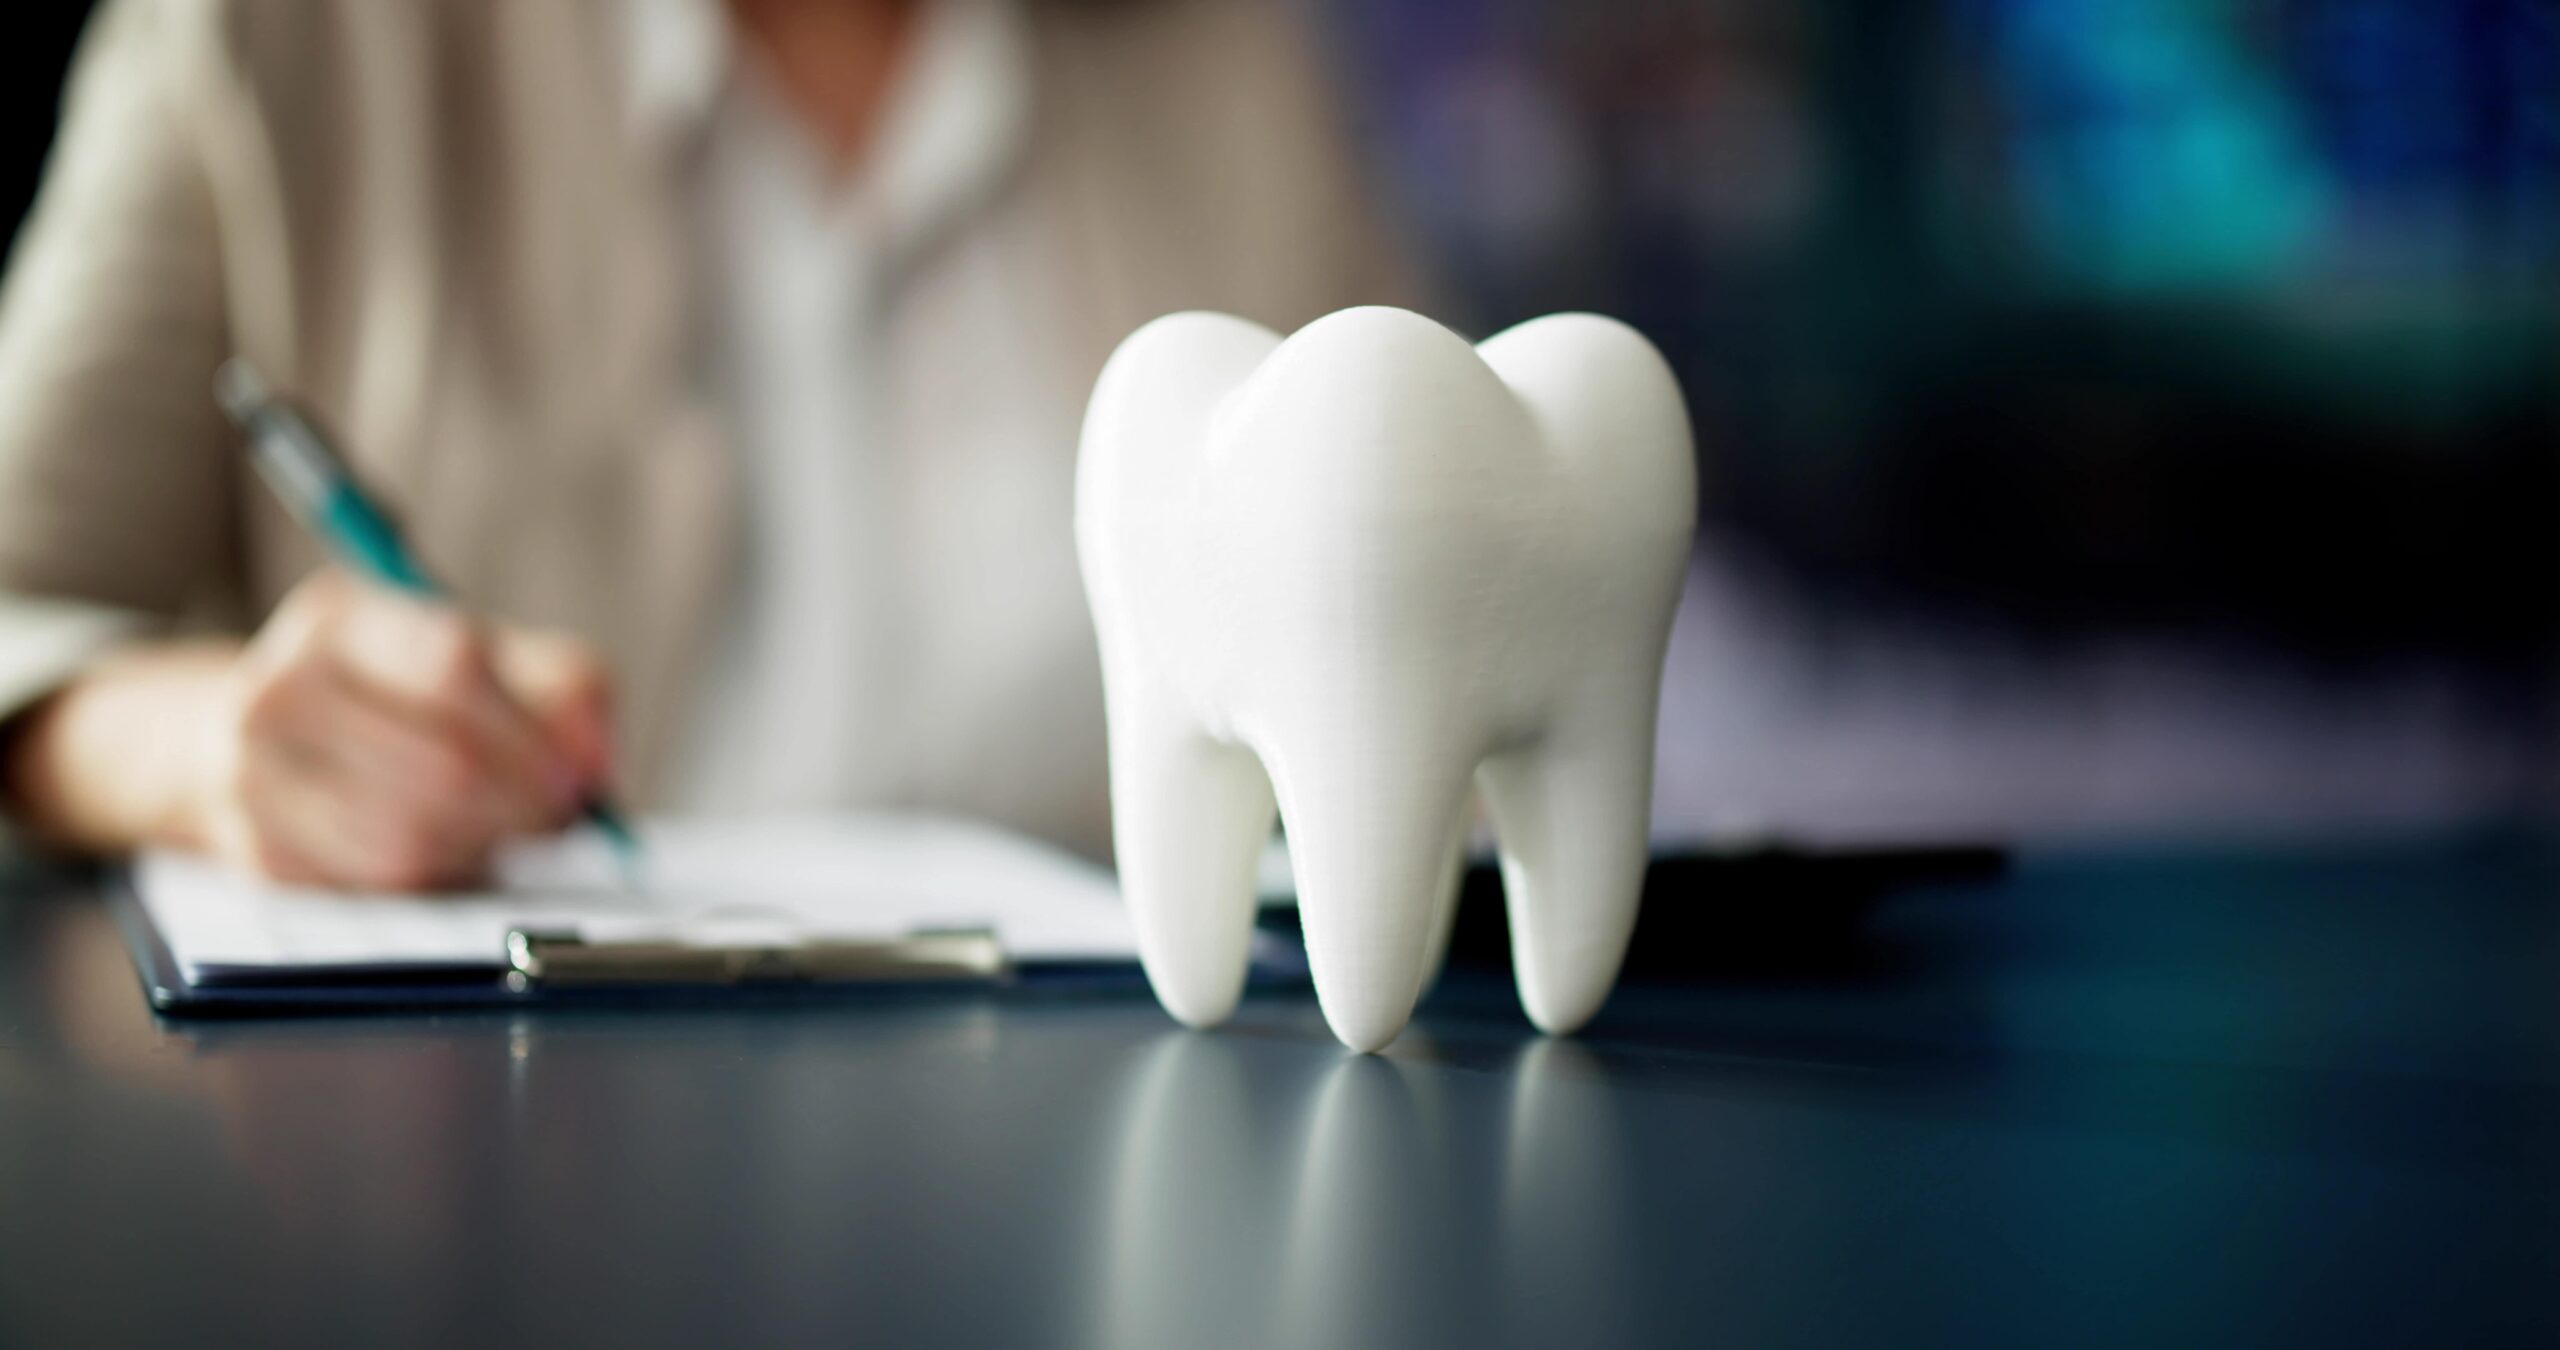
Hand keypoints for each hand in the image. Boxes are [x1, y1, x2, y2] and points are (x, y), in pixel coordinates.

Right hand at [4, 568, 614, 889]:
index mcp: (342, 615)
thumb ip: (564, 688)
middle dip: (524, 803)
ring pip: (413, 836)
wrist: (235, 738)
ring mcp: (253, 772)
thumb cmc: (391, 694)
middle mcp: (281, 684)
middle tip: (557, 818)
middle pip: (442, 762)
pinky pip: (378, 883)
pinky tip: (444, 852)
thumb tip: (597, 762)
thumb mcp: (478, 658)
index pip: (454, 662)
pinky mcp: (255, 850)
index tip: (577, 772)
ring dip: (483, 846)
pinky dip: (436, 876)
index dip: (533, 730)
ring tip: (499, 831)